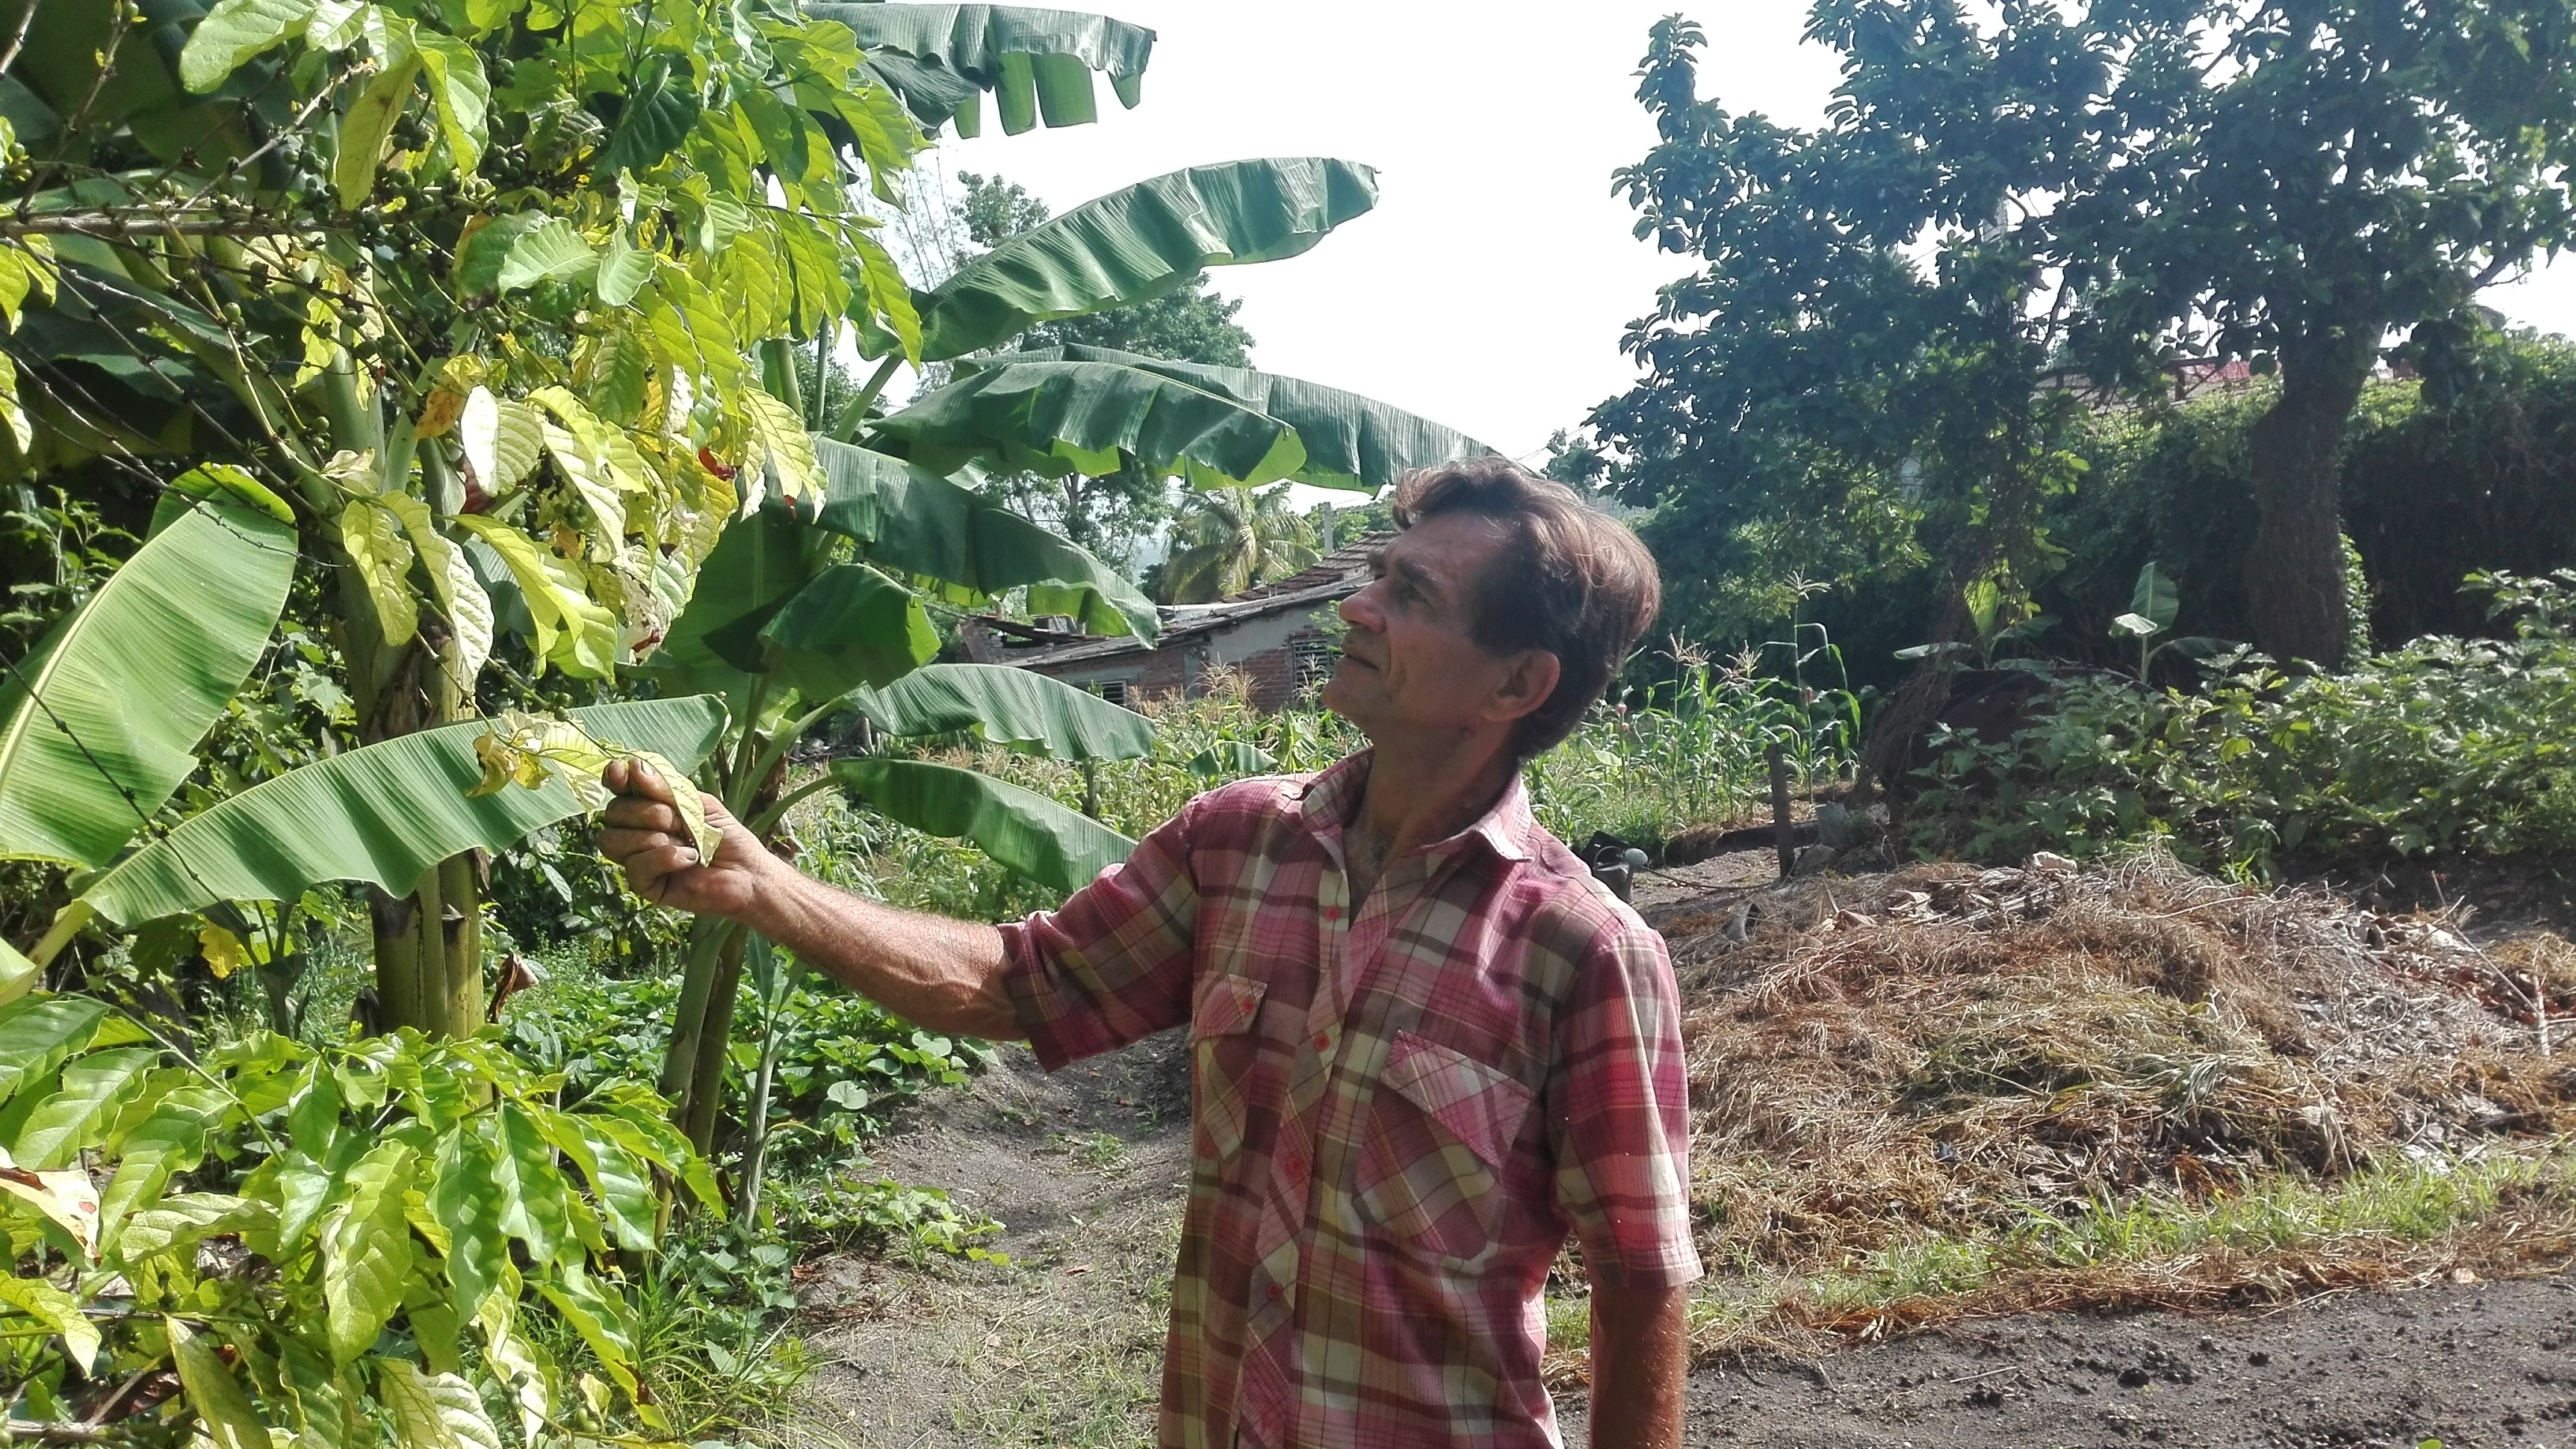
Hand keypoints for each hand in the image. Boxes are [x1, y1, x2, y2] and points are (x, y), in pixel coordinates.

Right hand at [597, 759, 781, 917]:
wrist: (747, 873)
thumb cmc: (726, 838)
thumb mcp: (698, 804)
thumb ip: (666, 788)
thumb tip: (634, 766)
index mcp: (648, 808)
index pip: (618, 791)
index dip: (615, 780)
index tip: (620, 772)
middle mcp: (636, 833)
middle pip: (613, 814)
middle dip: (649, 813)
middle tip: (681, 822)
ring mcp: (637, 860)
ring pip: (614, 841)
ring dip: (656, 838)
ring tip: (688, 843)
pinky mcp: (645, 886)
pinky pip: (636, 866)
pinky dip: (665, 858)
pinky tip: (690, 860)